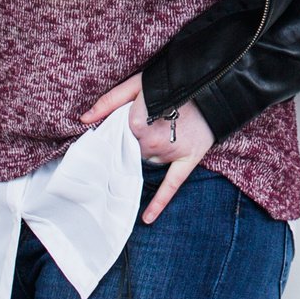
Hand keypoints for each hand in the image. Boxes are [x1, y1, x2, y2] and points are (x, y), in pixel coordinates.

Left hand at [81, 72, 214, 222]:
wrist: (215, 80)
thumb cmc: (173, 79)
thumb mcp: (138, 82)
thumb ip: (110, 101)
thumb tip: (84, 120)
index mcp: (135, 123)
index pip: (118, 137)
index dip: (120, 132)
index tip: (122, 127)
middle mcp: (150, 142)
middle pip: (132, 151)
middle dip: (133, 144)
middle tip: (143, 129)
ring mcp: (169, 153)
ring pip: (148, 162)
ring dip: (147, 155)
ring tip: (159, 137)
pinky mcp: (187, 159)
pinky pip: (170, 185)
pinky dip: (158, 203)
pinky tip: (147, 218)